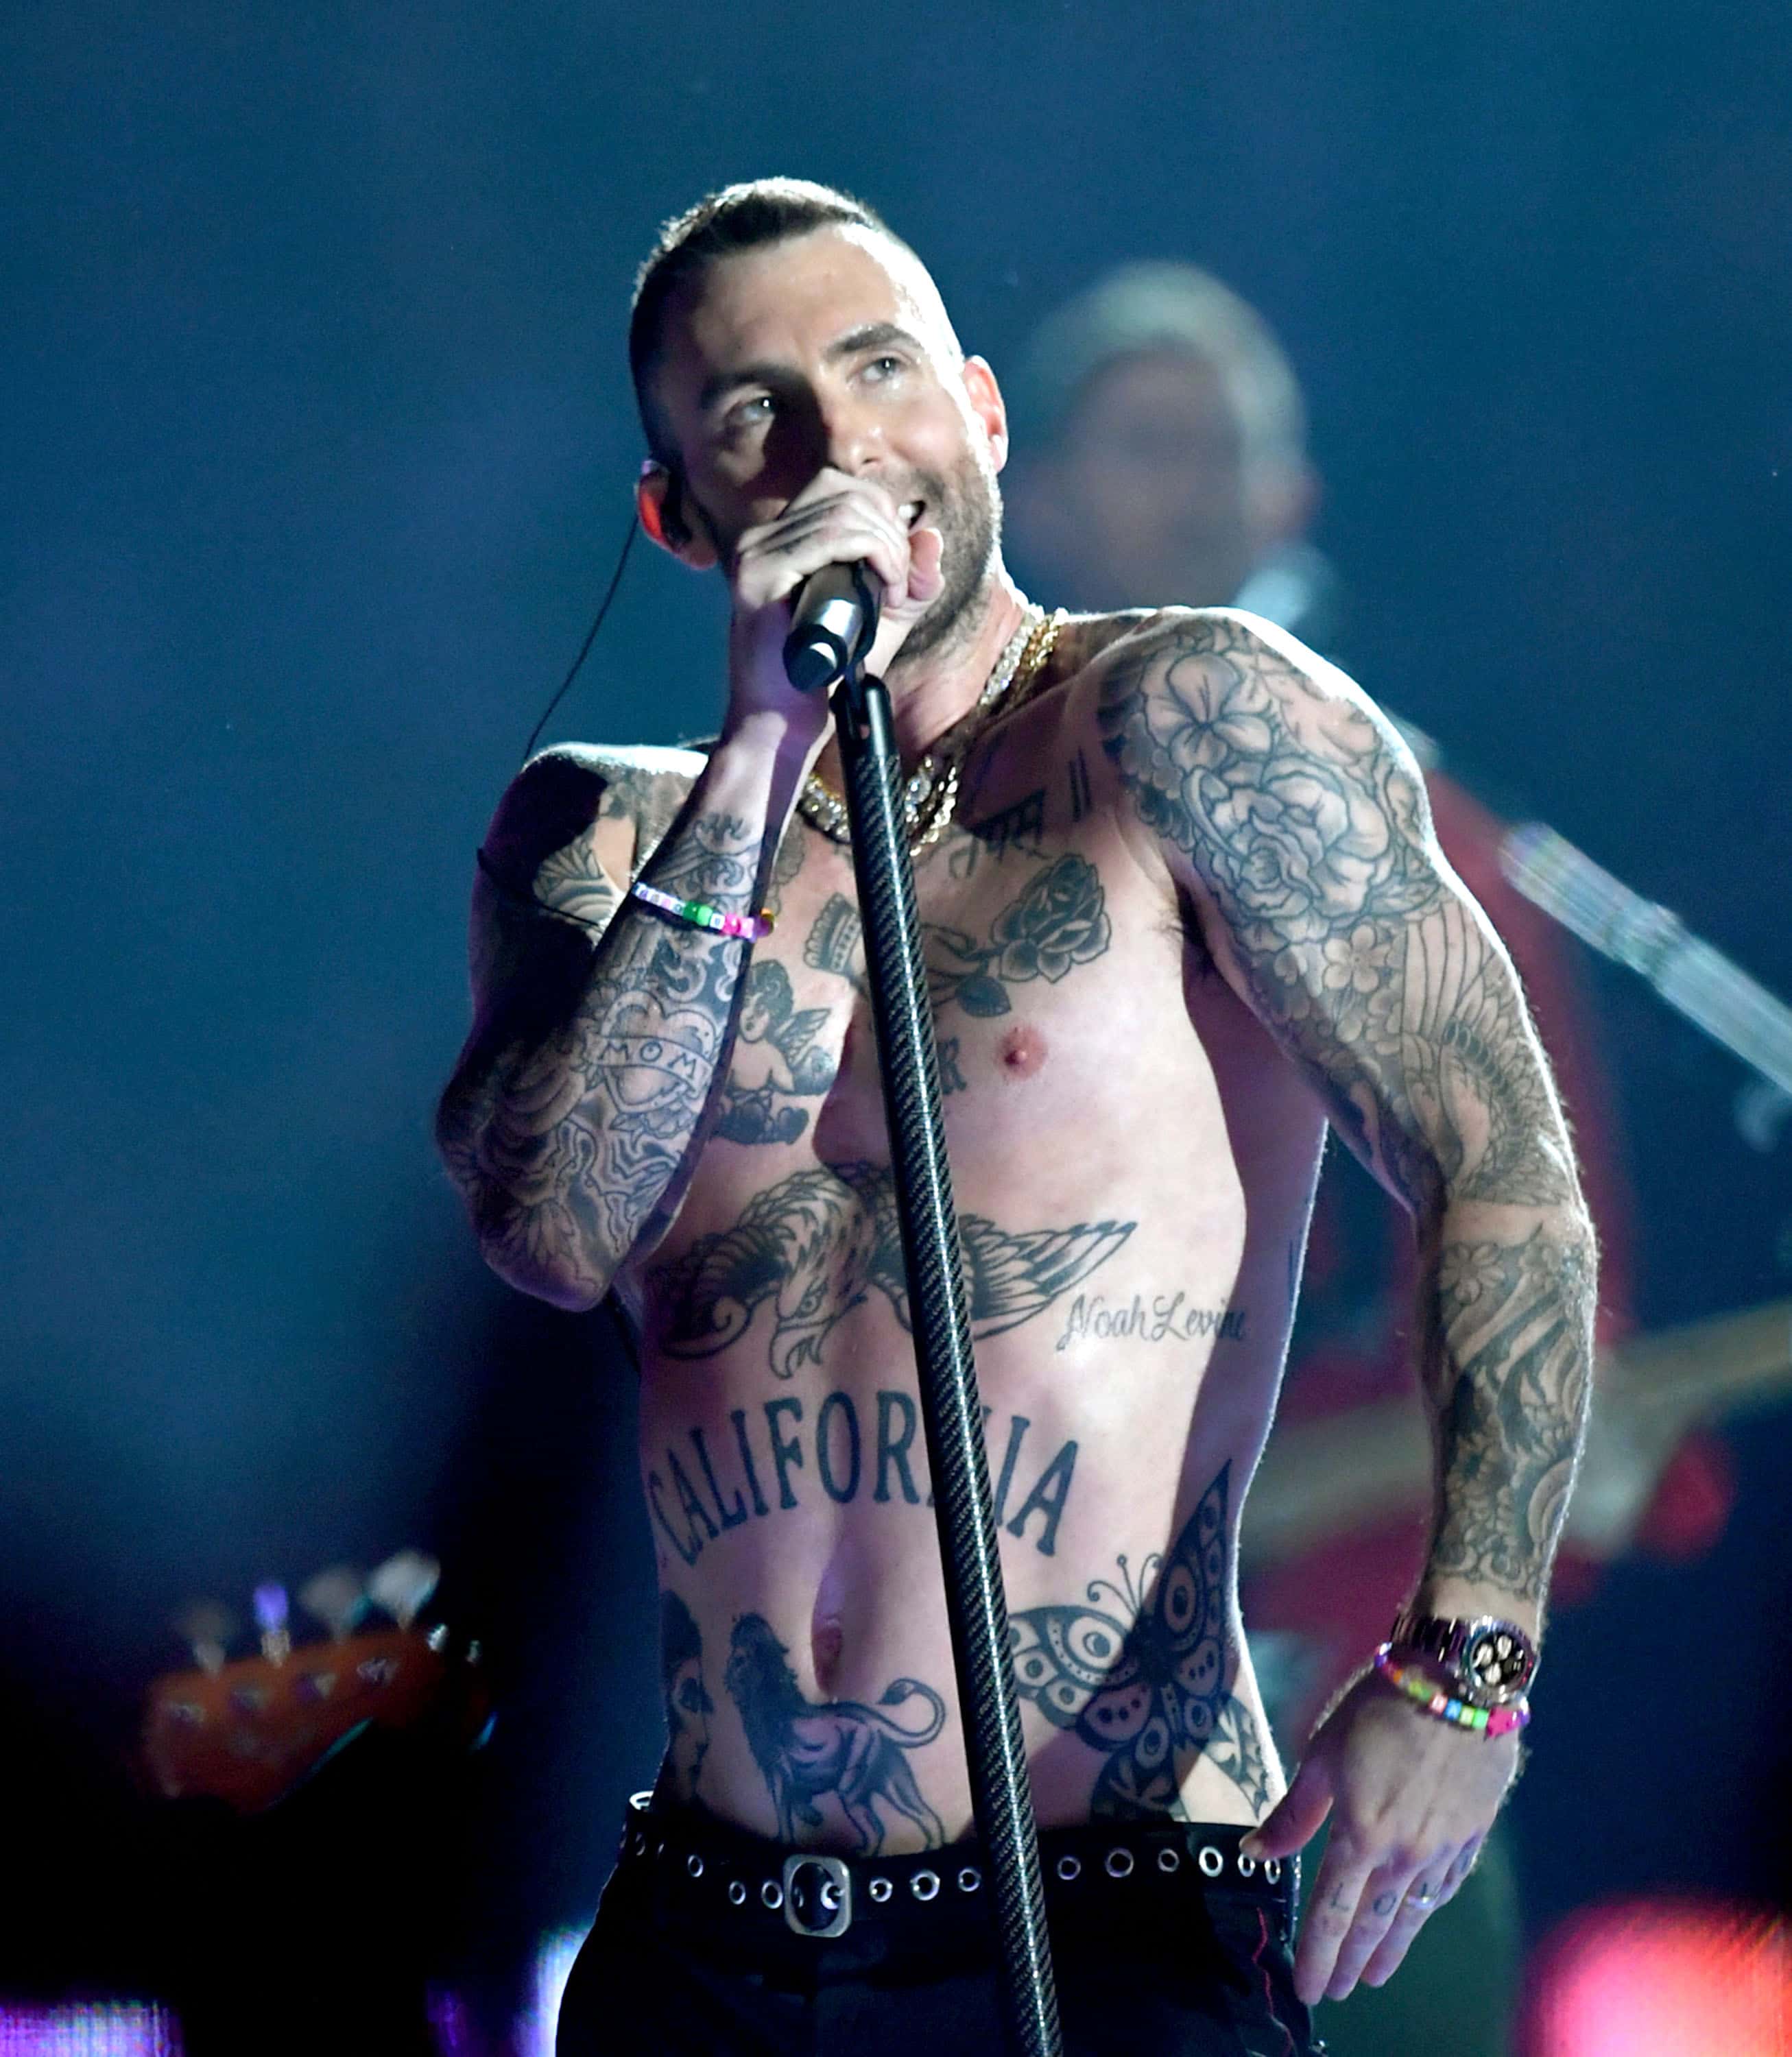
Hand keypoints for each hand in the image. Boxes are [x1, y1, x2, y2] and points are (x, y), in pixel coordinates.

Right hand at [725, 467, 944, 733]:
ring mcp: (755, 552)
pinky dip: (875, 556)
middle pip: (845, 492)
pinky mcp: (759, 573)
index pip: (839, 487)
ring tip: (893, 599)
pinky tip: (885, 594)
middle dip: (891, 534)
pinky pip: (832, 537)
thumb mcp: (884, 620)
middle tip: (900, 590)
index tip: (898, 572)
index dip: (883, 516)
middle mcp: (762, 537)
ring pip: (844, 511)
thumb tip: (930, 534)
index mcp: (782, 539)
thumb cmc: (829, 677)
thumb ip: (910, 579)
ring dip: (889, 550)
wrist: (788, 726)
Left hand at [1240, 1669, 1515, 2005]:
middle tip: (1337, 1990)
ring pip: (1413, 1914)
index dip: (1317, 1954)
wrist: (1458, 1684)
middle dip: (1351, 1961)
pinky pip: (1447, 1886)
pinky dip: (1428, 1908)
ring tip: (1376, 1973)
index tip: (1307, 1989)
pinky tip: (1420, 1916)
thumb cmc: (1378, 1710)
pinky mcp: (1473, 1835)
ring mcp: (1443, 1850)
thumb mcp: (1322, 1753)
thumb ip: (1294, 1812)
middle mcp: (1404, 1855)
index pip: (1331, 1913)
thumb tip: (1255, 1851)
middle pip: (1374, 1924)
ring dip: (1393, 1947)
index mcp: (1360, 1836)